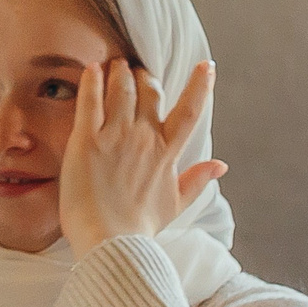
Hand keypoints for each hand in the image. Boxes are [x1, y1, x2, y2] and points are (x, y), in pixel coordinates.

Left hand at [57, 60, 227, 255]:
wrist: (109, 242)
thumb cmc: (139, 227)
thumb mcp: (174, 204)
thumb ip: (197, 181)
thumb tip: (221, 166)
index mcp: (167, 153)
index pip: (191, 110)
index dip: (201, 85)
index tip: (207, 65)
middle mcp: (145, 138)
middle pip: (150, 92)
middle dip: (143, 76)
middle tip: (133, 70)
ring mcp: (116, 137)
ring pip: (121, 89)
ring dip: (118, 72)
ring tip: (113, 64)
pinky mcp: (86, 140)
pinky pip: (90, 101)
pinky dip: (91, 81)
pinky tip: (91, 67)